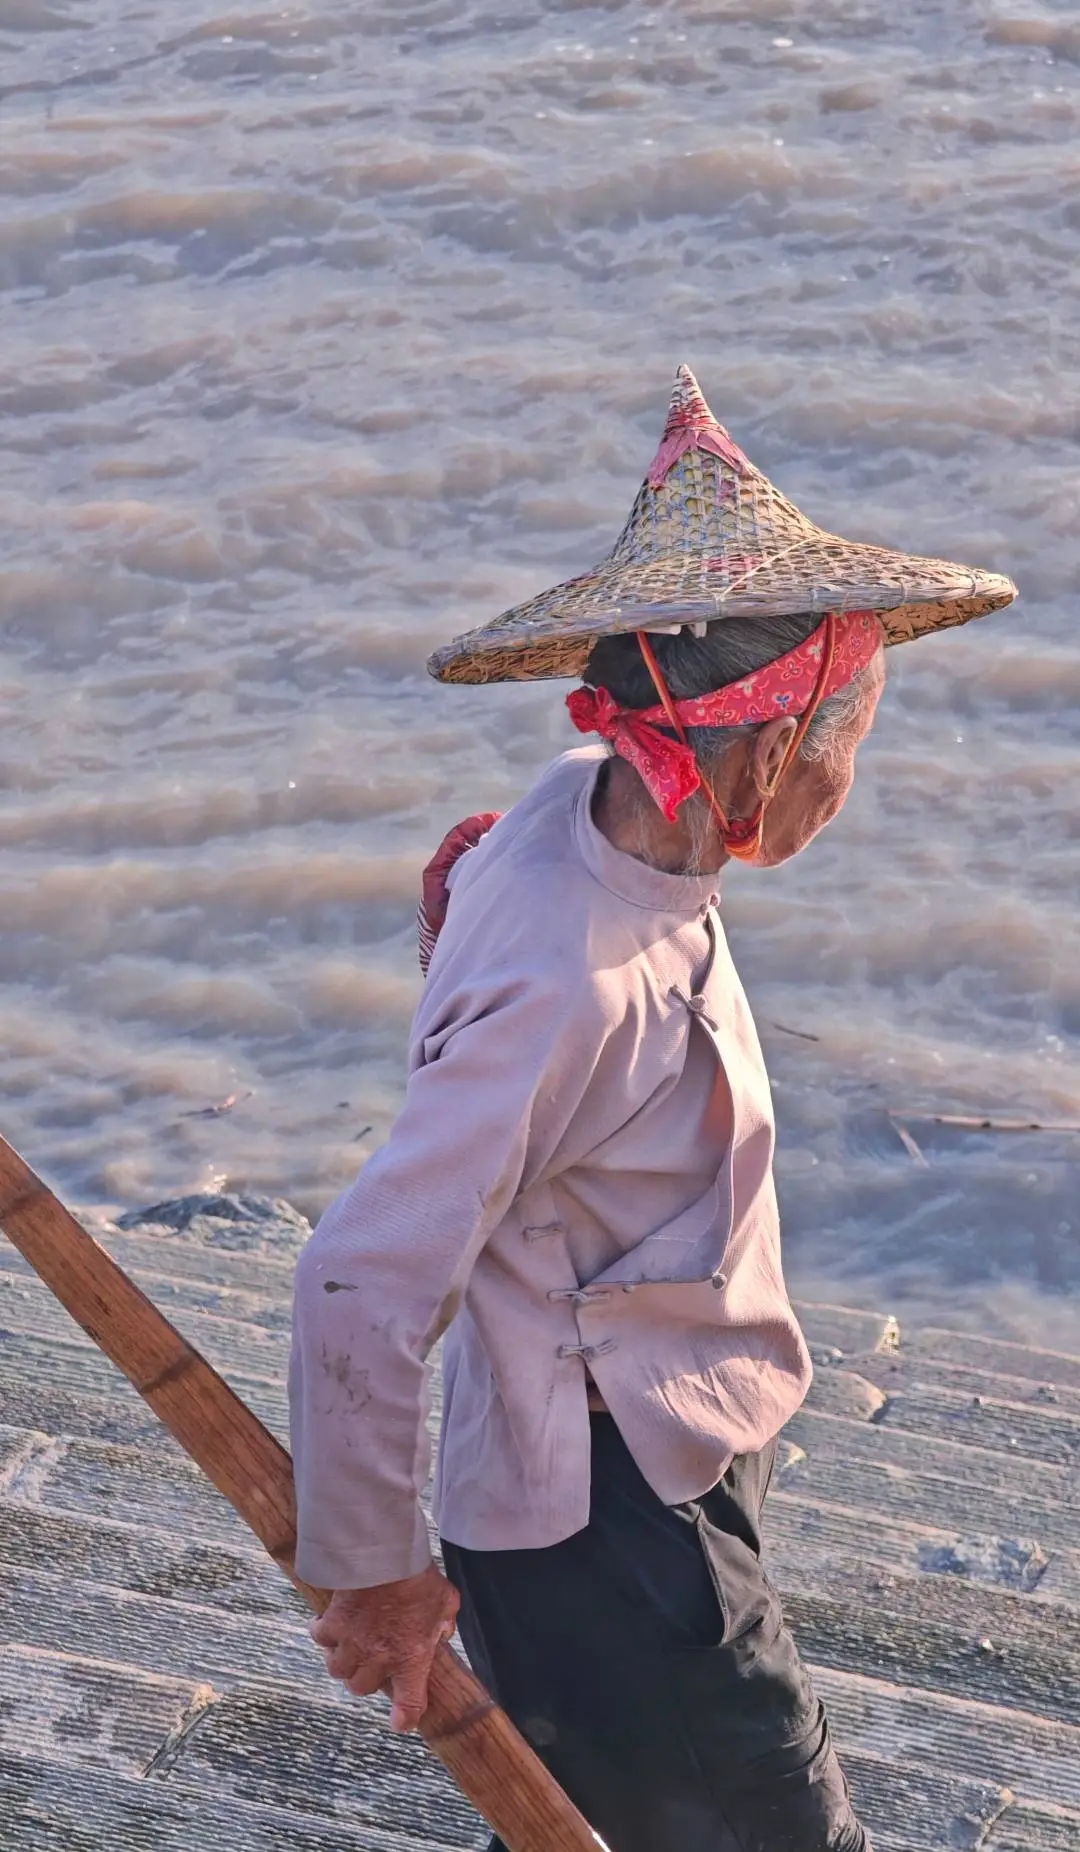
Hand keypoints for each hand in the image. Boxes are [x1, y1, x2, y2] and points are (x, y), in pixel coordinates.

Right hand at [310, 1564, 460, 1731]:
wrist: (385, 1555)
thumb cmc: (418, 1578)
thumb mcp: (446, 1601)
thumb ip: (445, 1624)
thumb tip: (443, 1633)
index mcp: (411, 1659)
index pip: (409, 1707)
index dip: (403, 1718)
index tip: (399, 1720)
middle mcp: (378, 1660)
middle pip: (362, 1689)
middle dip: (366, 1678)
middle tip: (372, 1660)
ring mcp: (352, 1645)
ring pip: (338, 1671)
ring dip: (343, 1661)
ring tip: (349, 1646)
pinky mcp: (332, 1625)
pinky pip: (320, 1640)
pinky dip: (323, 1634)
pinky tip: (328, 1624)